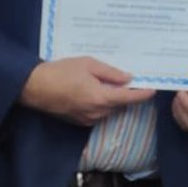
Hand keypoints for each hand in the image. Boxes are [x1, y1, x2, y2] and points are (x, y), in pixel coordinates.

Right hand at [19, 58, 154, 125]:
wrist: (34, 87)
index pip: (129, 98)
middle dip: (126, 93)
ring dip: (113, 98)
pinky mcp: (79, 122)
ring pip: (109, 109)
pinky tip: (95, 89)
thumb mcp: (88, 64)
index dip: (143, 94)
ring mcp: (87, 119)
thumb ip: (110, 73)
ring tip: (108, 82)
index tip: (153, 89)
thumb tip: (129, 78)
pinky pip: (98, 113)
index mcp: (101, 98)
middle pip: (120, 104)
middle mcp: (97, 113)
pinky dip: (101, 103)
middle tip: (129, 79)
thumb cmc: (61, 72)